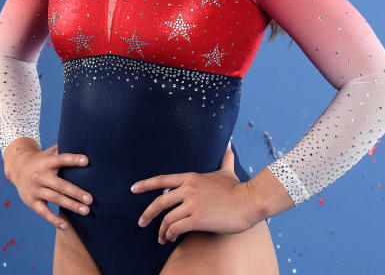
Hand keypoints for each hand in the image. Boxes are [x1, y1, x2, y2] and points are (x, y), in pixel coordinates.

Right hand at [7, 143, 92, 230]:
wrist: (17, 167)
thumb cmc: (42, 160)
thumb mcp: (49, 152)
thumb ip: (64, 150)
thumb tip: (86, 142)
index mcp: (46, 162)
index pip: (61, 159)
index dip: (73, 159)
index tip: (87, 161)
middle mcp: (40, 175)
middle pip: (60, 185)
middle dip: (76, 192)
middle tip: (90, 199)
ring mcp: (35, 189)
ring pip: (55, 199)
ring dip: (71, 205)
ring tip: (86, 211)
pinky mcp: (31, 201)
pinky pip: (44, 212)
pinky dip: (54, 220)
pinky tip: (65, 226)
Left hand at [131, 141, 259, 243]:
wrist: (250, 201)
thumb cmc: (239, 188)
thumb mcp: (227, 171)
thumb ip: (225, 159)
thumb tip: (229, 145)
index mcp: (191, 178)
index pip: (162, 180)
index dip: (145, 184)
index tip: (133, 189)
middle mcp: (188, 189)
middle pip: (159, 202)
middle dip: (147, 214)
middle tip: (141, 223)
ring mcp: (192, 204)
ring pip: (167, 219)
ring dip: (161, 231)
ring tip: (162, 239)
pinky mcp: (198, 219)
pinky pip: (176, 228)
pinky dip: (170, 235)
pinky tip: (171, 239)